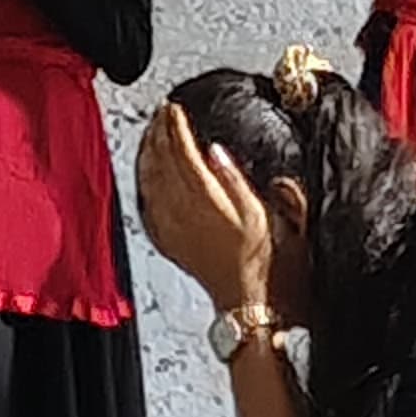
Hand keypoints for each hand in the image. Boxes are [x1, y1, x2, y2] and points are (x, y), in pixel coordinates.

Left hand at [134, 102, 276, 315]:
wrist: (253, 308)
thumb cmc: (270, 267)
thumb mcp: (269, 218)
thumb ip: (238, 182)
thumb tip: (216, 152)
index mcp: (210, 204)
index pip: (184, 154)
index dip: (176, 128)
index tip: (174, 108)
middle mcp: (185, 215)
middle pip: (161, 164)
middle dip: (158, 134)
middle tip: (160, 113)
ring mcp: (174, 230)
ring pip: (150, 182)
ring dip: (148, 154)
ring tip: (152, 134)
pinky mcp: (171, 243)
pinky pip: (148, 204)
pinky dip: (145, 181)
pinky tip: (148, 173)